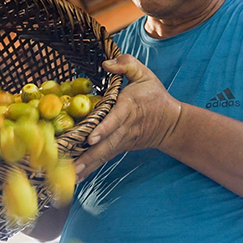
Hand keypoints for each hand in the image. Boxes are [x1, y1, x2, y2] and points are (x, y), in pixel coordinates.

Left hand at [74, 55, 182, 180]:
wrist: (171, 122)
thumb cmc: (154, 96)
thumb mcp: (144, 74)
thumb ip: (127, 65)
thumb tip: (106, 64)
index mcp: (129, 107)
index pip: (116, 118)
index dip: (104, 128)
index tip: (91, 138)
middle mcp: (125, 127)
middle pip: (107, 143)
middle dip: (90, 155)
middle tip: (73, 166)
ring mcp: (122, 140)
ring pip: (104, 154)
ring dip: (88, 165)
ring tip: (71, 176)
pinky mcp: (120, 148)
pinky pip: (104, 158)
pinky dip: (91, 168)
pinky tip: (76, 178)